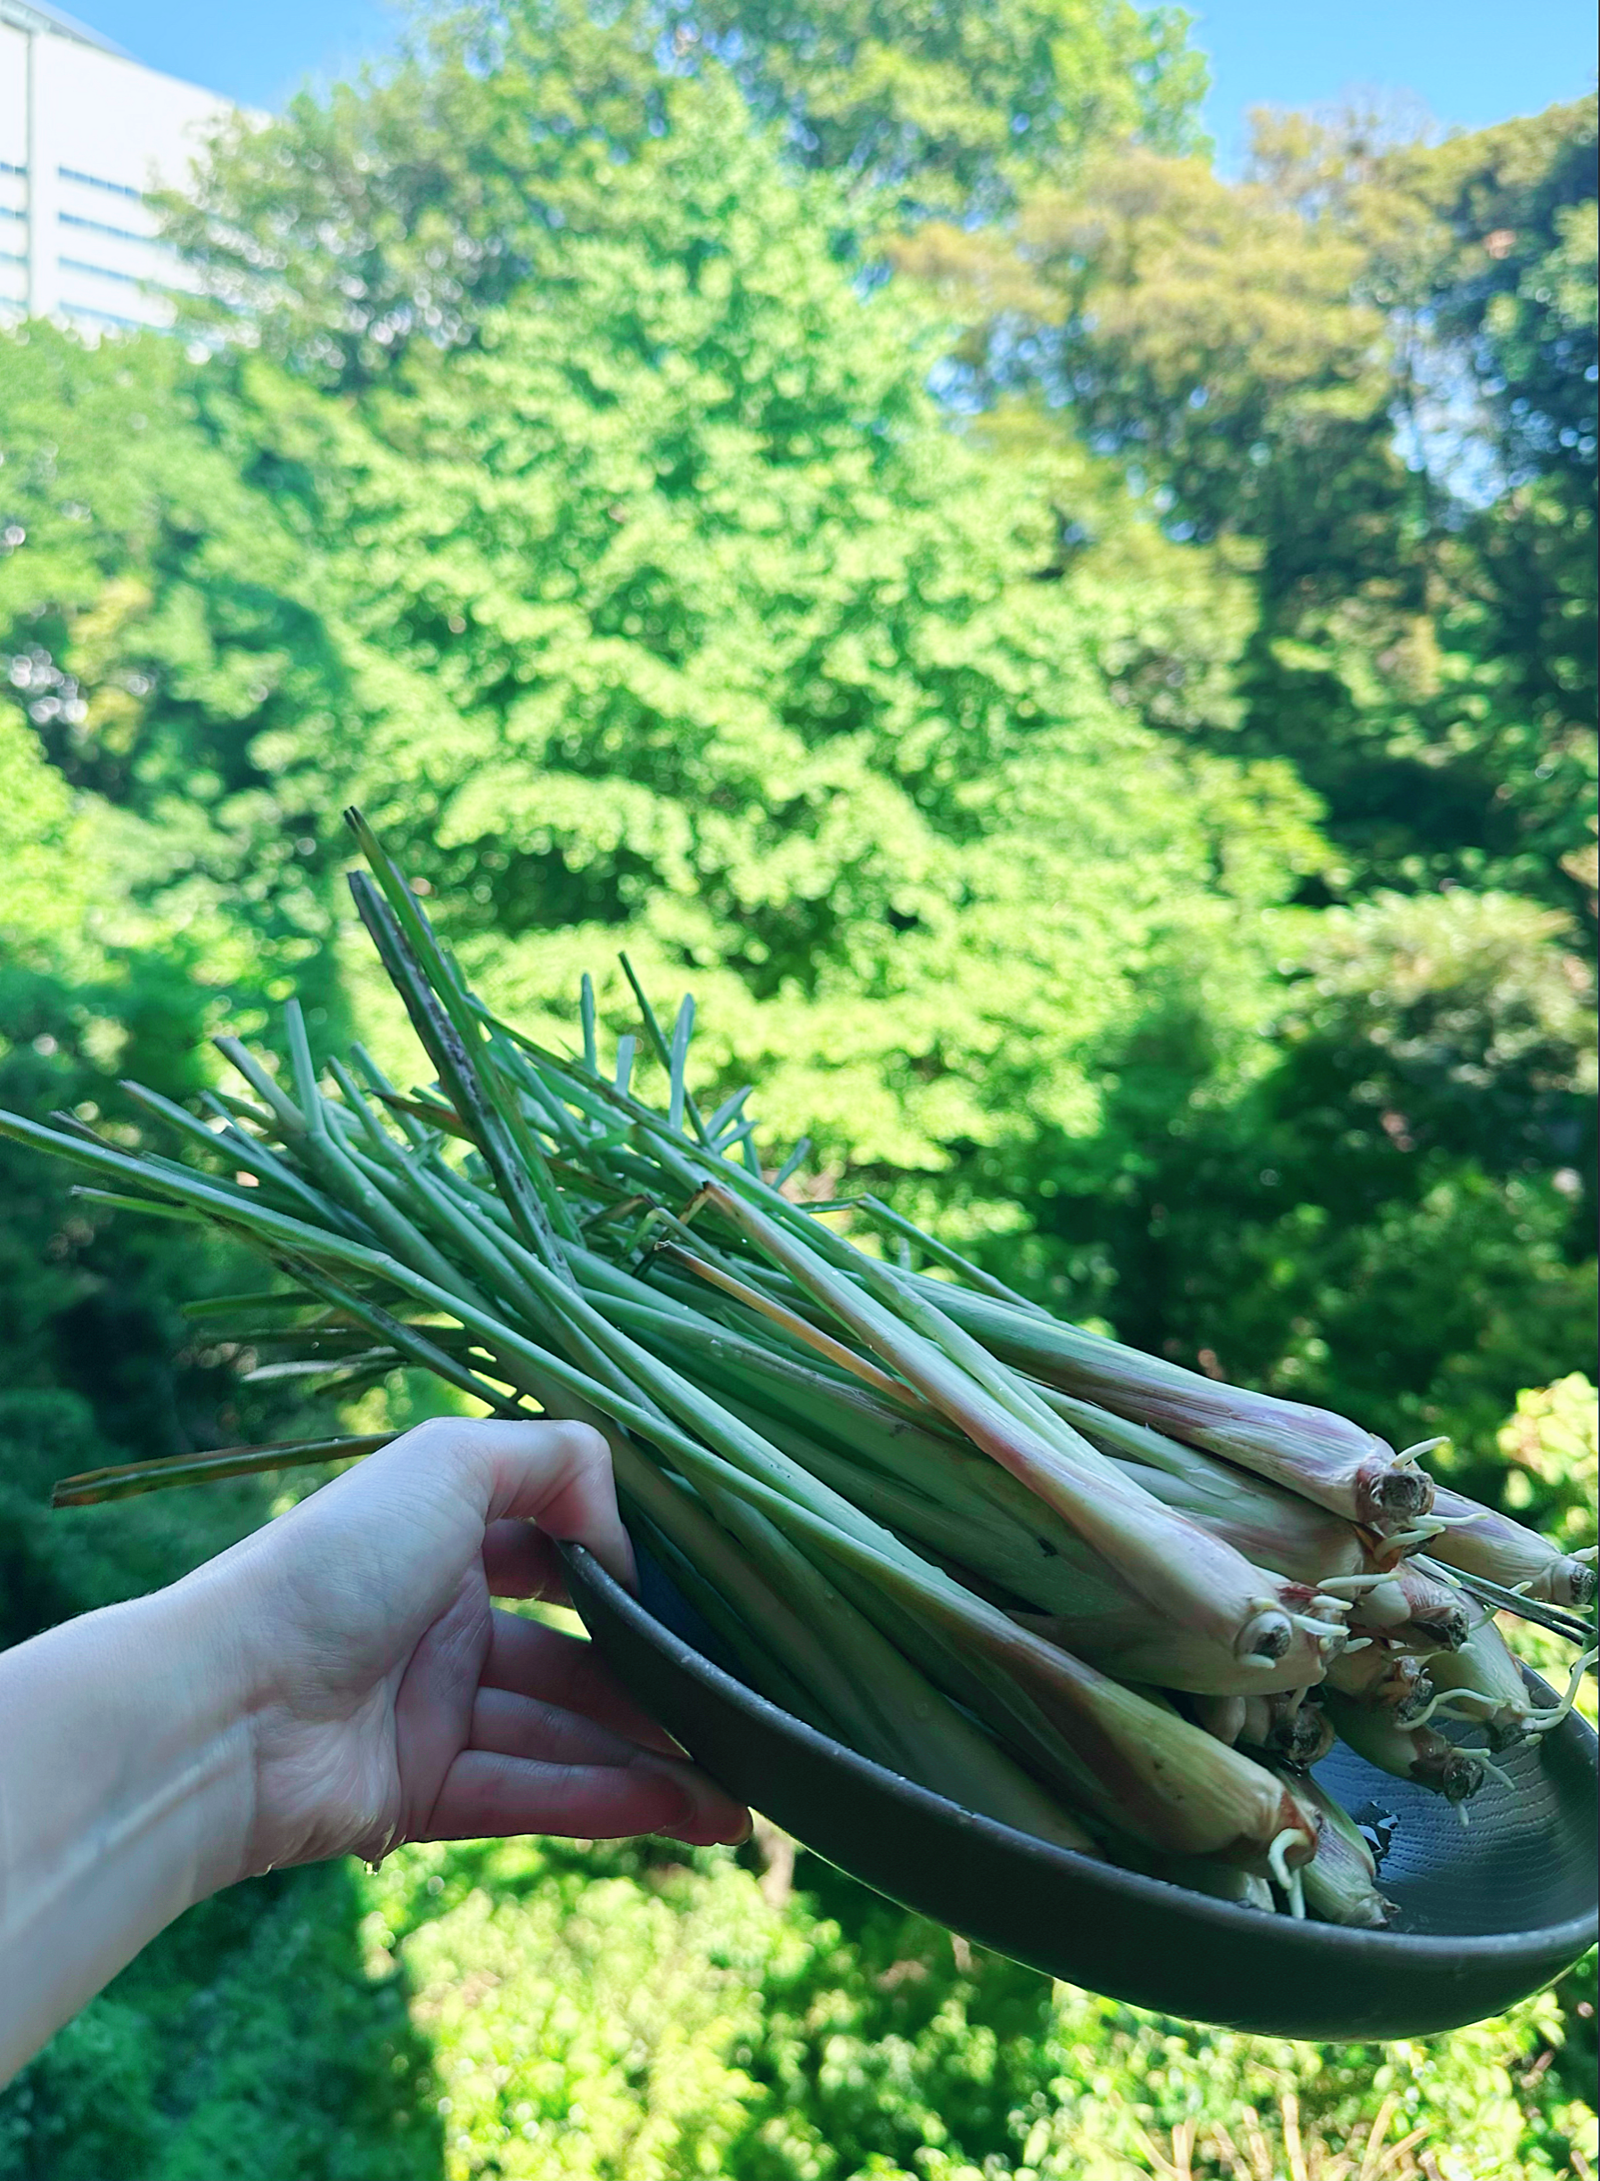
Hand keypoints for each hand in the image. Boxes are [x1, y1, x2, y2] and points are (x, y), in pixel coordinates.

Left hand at [207, 1417, 751, 1875]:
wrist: (222, 1709)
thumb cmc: (334, 1566)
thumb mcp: (447, 1461)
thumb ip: (556, 1460)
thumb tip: (623, 1529)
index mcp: (442, 1540)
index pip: (556, 1556)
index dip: (627, 1577)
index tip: (703, 1602)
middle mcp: (442, 1625)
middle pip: (575, 1659)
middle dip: (657, 1688)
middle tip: (744, 1714)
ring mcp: (434, 1714)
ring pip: (566, 1735)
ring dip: (654, 1762)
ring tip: (741, 1793)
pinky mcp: (424, 1796)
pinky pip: (535, 1793)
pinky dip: (611, 1802)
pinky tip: (686, 1809)